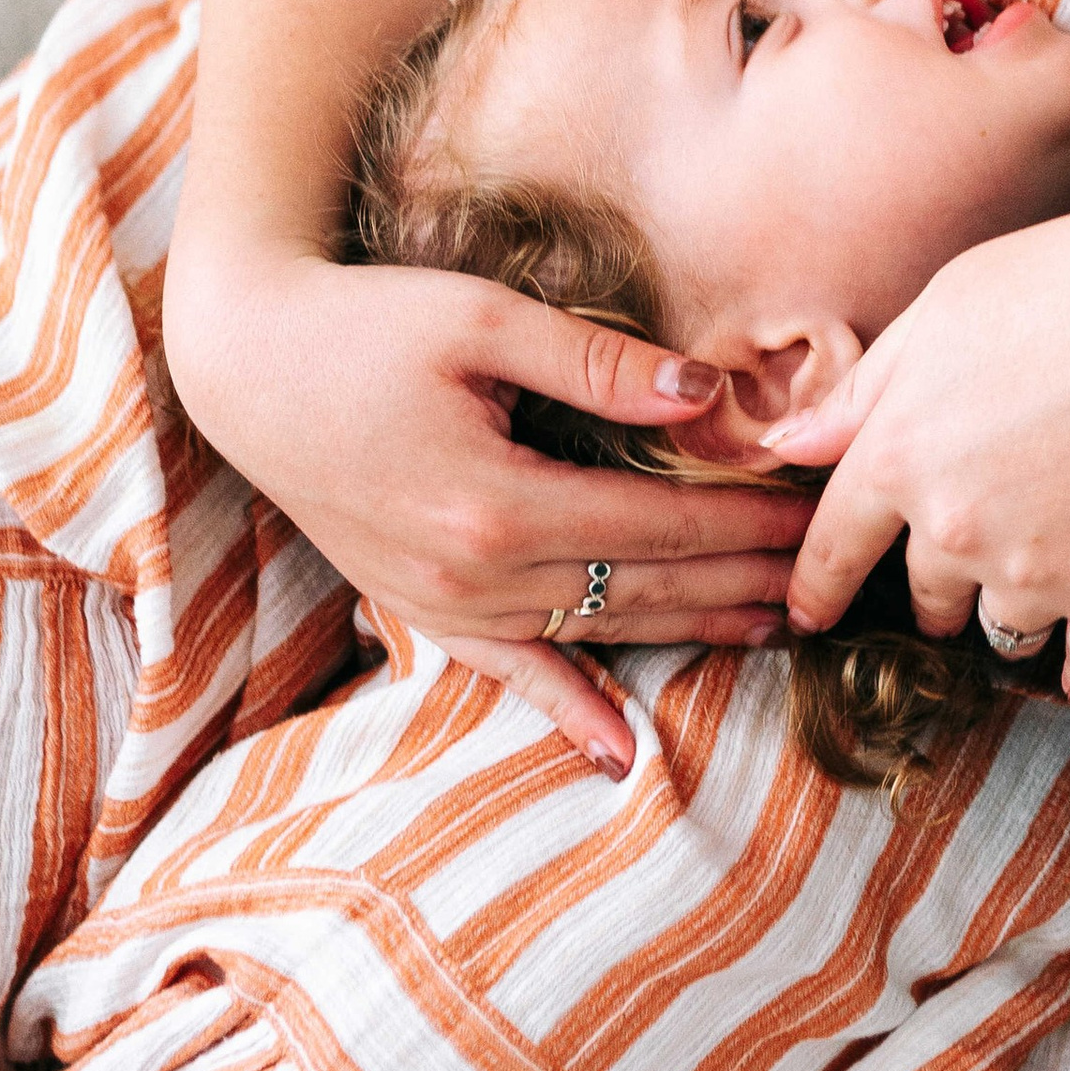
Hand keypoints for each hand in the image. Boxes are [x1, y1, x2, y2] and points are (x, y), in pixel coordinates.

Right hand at [165, 253, 811, 772]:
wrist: (246, 366)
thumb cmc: (363, 324)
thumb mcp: (481, 319)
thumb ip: (597, 362)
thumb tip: (707, 396)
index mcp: (497, 502)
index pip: (657, 522)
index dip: (744, 522)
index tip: (814, 515)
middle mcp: (473, 573)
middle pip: (639, 584)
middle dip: (740, 580)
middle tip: (823, 579)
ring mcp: (442, 604)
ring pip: (593, 631)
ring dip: (686, 631)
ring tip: (769, 629)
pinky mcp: (417, 609)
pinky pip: (507, 674)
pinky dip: (567, 711)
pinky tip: (621, 752)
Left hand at [763, 174, 1069, 704]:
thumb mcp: (944, 308)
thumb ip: (863, 391)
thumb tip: (788, 446)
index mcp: (901, 455)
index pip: (836, 545)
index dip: (818, 586)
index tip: (809, 615)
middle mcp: (956, 530)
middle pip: (928, 597)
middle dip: (935, 594)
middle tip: (960, 576)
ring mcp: (1038, 572)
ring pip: (1003, 632)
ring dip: (1009, 621)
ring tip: (1035, 592)